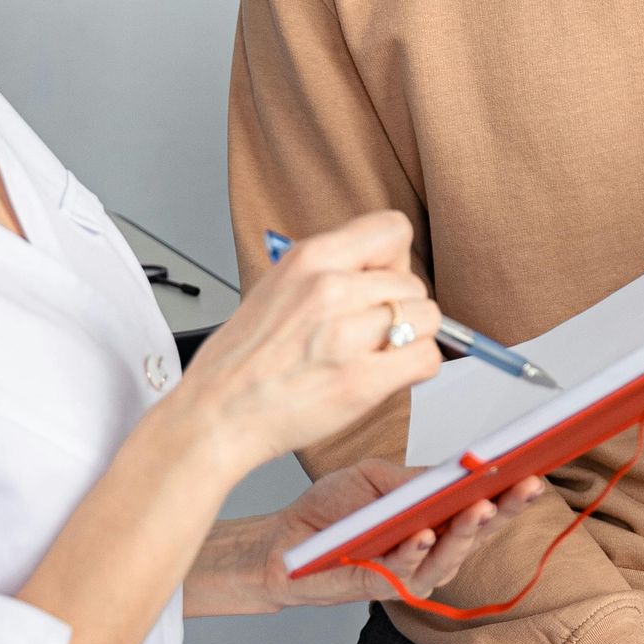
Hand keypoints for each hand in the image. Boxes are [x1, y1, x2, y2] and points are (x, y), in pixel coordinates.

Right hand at [166, 214, 441, 481]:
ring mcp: (345, 334)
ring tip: (373, 354)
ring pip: (428, 318)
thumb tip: (384, 269)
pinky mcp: (360, 380)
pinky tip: (386, 375)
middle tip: (368, 332)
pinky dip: (415, 370)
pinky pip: (426, 359)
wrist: (215, 414)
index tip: (381, 282)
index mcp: (309, 257)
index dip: (395, 259)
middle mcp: (328, 288)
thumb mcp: (278, 286)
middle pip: (414, 281)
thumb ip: (331, 270)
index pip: (393, 229)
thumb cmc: (241, 360)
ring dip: (411, 339)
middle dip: (400, 308)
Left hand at [240, 459, 547, 610]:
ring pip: (449, 554)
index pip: (485, 504)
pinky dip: (415, 550)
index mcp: (438, 520)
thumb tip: (454, 471)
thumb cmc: (332, 509)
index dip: (512, 489)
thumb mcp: (378, 478)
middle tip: (526, 484)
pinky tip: (424, 533)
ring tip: (481, 506)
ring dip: (467, 531)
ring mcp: (410, 573)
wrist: (282, 540)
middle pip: (480, 531)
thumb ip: (415, 479)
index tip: (536, 465)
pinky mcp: (380, 586)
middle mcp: (433, 549)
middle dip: (506, 508)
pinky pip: (403, 569)